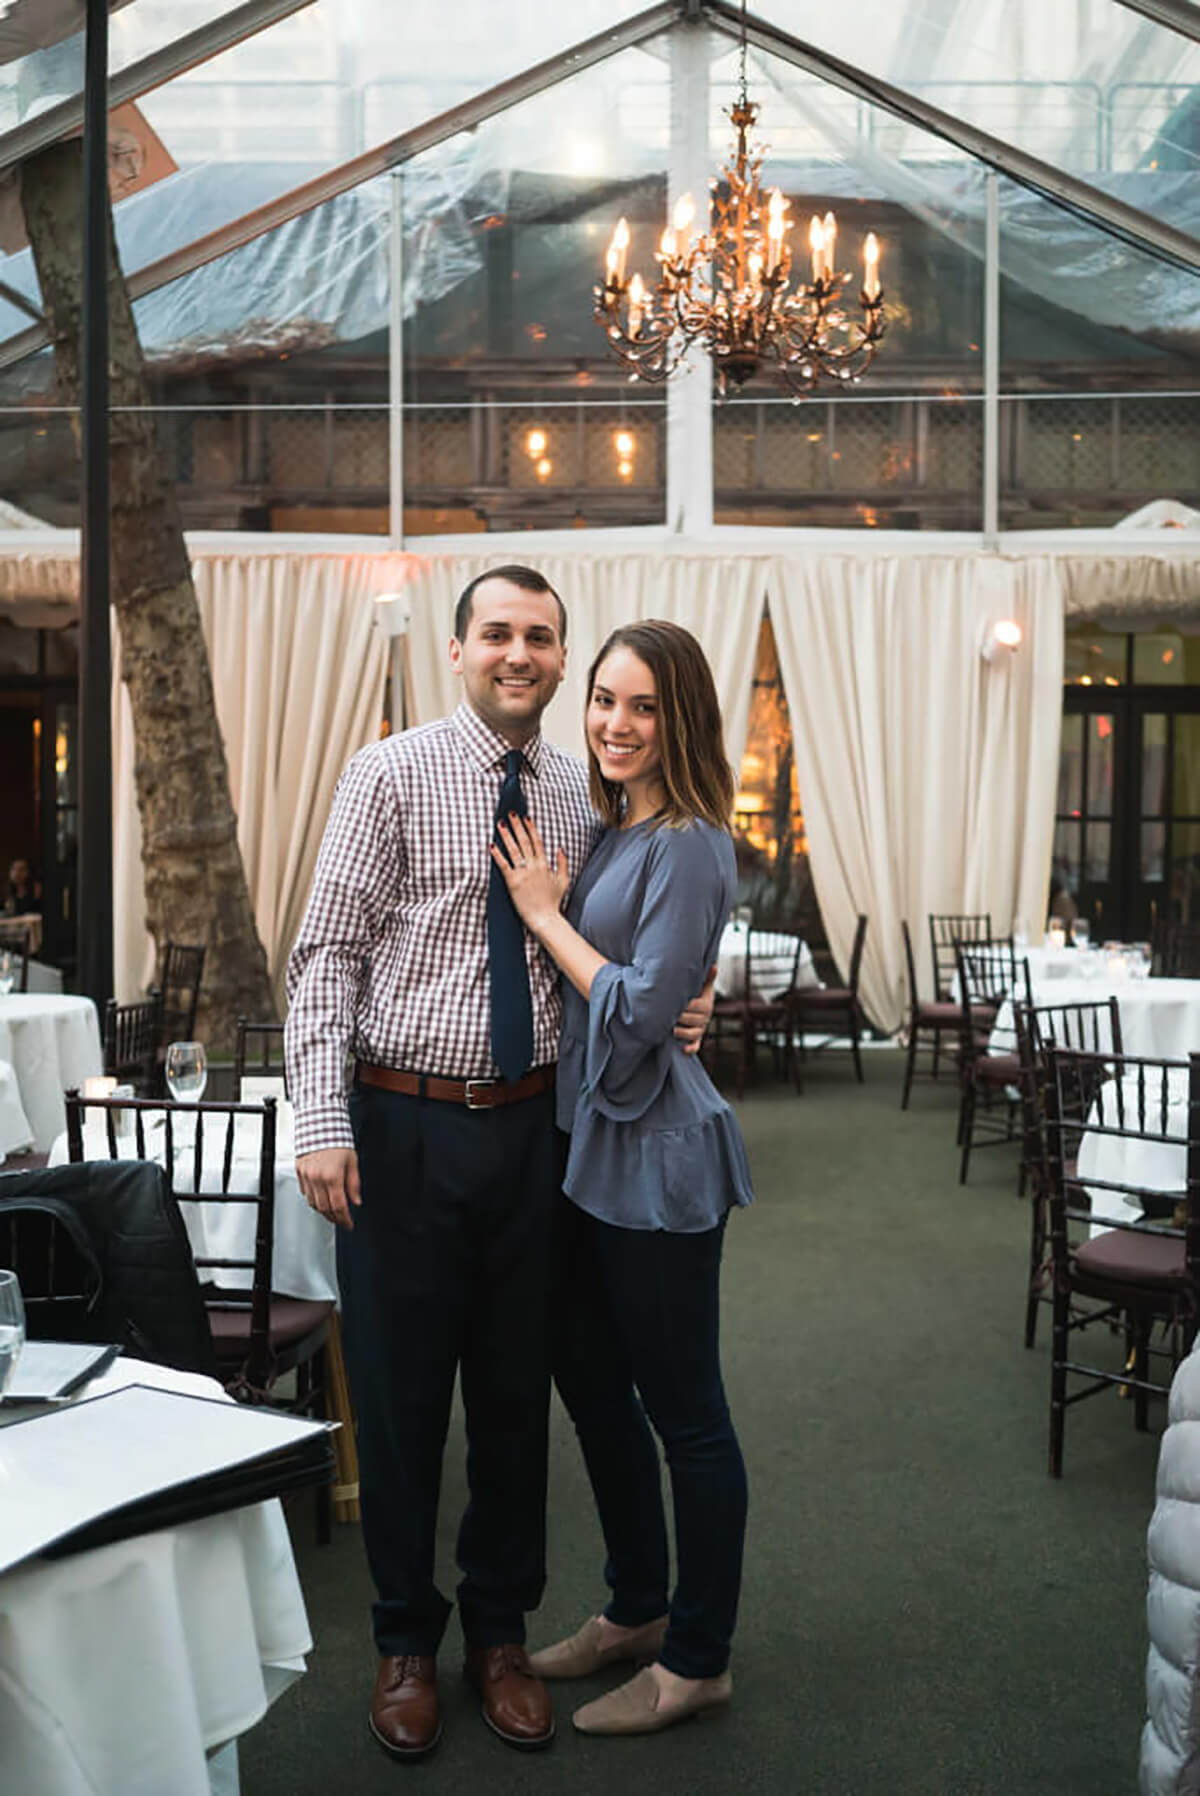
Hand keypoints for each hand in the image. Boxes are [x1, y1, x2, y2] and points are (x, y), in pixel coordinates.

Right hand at [296, 1147, 360, 1229]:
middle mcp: (317, 1178)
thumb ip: (354, 1184)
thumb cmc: (338, 1139)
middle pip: (324, 1208)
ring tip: (332, 1213)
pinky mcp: (299, 1171)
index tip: (349, 1224)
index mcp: (332, 1176)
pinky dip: (313, 1200)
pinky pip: (305, 1193)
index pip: (339, 1206)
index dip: (345, 1218)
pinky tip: (320, 1200)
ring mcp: (306, 1175)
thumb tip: (356, 1200)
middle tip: (342, 1221)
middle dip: (334, 1218)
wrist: (320, 1123)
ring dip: (323, 1211)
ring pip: (313, 1203)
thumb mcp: (352, 1161)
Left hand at [490, 812, 568, 932]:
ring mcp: (522, 873)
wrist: (545, 918)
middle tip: (511, 814)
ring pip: (513, 850)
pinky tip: (492, 845)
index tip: (526, 818)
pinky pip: (503, 865)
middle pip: (524, 841)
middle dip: (517, 826)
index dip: (531, 828)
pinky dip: (497, 854)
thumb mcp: (563, 880)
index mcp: (544, 864)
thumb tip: (560, 848)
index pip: (537, 842)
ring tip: (500, 824)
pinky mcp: (512, 882)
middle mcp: (533, 866)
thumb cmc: (553, 902)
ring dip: (506, 835)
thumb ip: (563, 863)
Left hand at [674, 963, 716, 1055]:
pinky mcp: (696, 1039)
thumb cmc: (697, 994)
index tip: (672, 1002)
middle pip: (694, 1020)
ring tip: (671, 1029)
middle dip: (681, 1018)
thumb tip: (714, 965)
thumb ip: (707, 978)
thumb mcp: (703, 986)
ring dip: (683, 1033)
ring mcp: (701, 1030)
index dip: (686, 1005)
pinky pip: (696, 1046)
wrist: (699, 1008)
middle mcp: (705, 1018)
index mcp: (706, 1005)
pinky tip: (683, 1049)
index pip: (697, 1006)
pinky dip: (690, 1049)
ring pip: (694, 1034)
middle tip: (666, 1015)